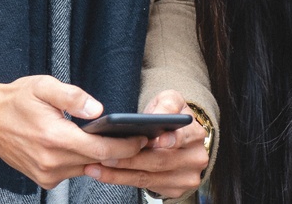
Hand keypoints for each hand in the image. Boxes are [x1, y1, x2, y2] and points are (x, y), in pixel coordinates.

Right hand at [0, 76, 147, 189]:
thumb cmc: (17, 99)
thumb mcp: (44, 86)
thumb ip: (73, 97)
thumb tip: (99, 110)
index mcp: (55, 137)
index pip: (101, 149)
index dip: (126, 146)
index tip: (142, 138)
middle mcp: (51, 161)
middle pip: (98, 162)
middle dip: (119, 152)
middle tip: (138, 139)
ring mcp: (46, 174)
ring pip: (87, 168)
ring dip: (101, 157)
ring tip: (114, 140)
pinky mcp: (43, 180)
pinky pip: (72, 172)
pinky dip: (82, 161)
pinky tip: (84, 146)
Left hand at [82, 90, 209, 199]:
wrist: (179, 137)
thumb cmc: (170, 116)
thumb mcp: (170, 101)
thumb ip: (166, 105)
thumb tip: (156, 117)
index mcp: (195, 134)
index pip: (183, 137)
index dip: (169, 140)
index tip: (152, 141)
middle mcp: (196, 158)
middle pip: (160, 161)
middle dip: (130, 159)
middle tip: (105, 154)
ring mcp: (186, 177)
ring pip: (149, 177)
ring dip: (119, 173)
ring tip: (96, 167)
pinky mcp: (175, 190)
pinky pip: (144, 186)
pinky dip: (122, 180)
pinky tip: (104, 174)